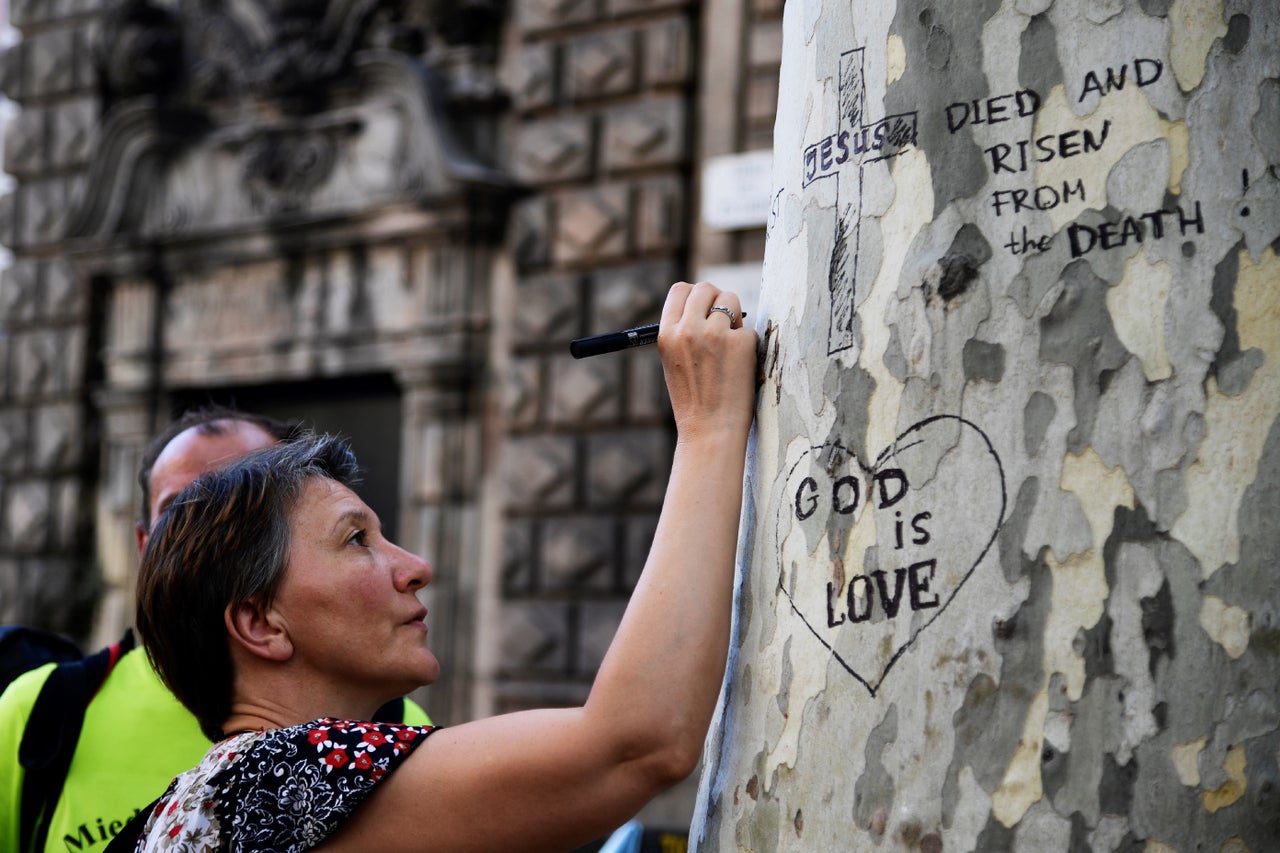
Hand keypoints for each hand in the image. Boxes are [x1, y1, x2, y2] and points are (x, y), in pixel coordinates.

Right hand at [657, 281, 758, 442]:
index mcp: (667, 334)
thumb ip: (684, 333)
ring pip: (731, 300)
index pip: (680, 290)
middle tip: (724, 320)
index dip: (695, 295)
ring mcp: (715, 334)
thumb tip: (706, 306)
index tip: (704, 307)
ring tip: (731, 345)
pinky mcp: (740, 342)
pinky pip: (748, 329)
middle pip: (706, 288)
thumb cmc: (694, 402)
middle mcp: (688, 329)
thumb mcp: (673, 362)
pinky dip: (747, 344)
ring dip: (735, 318)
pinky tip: (740, 366)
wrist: (710, 432)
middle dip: (717, 299)